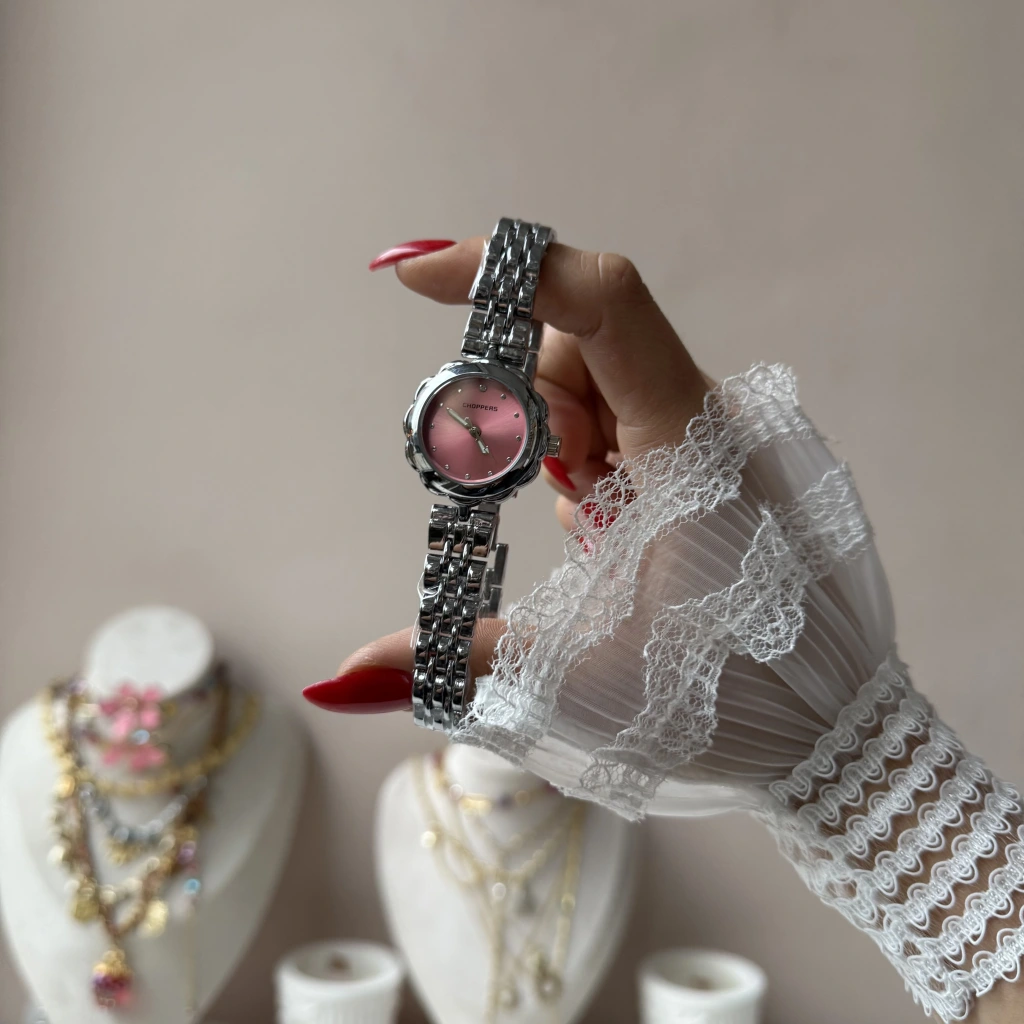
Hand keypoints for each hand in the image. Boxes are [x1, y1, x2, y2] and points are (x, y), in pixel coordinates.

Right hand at [305, 232, 707, 711]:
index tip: (414, 278)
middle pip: (579, 342)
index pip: (601, 303)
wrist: (829, 724)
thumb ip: (458, 655)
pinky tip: (611, 530)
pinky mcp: (702, 457)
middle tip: (546, 487)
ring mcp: (705, 434)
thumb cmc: (725, 693)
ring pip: (593, 381)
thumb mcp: (580, 670)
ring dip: (557, 441)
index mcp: (688, 443)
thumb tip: (338, 678)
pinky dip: (586, 463)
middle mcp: (703, 418)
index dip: (504, 271)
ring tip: (594, 529)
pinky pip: (618, 422)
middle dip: (528, 404)